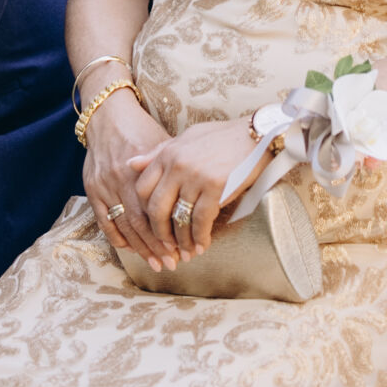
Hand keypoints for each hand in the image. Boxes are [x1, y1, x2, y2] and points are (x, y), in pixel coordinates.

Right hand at [83, 86, 172, 266]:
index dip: (172, 231)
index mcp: (145, 168)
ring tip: (156, 263)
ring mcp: (105, 185)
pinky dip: (117, 237)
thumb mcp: (164, 143)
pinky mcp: (92, 188)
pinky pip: (104, 220)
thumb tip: (200, 191)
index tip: (186, 246)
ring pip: (123, 225)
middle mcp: (122, 178)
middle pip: (142, 222)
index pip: (159, 209)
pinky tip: (130, 249)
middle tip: (173, 263)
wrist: (108, 114)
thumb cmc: (142, 129)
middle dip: (158, 246)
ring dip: (140, 248)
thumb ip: (176, 168)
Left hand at [130, 118, 264, 263]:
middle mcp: (177, 165)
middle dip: (160, 233)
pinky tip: (203, 245)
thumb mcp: (185, 138)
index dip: (144, 212)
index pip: (142, 189)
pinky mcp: (215, 188)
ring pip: (179, 219)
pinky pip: (201, 221)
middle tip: (168, 246)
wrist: (256, 134)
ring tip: (187, 251)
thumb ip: (158, 153)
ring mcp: (195, 177)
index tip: (153, 225)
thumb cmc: (221, 137)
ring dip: (182, 241)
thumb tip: (130, 164)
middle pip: (156, 209)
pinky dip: (200, 237)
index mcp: (167, 153)